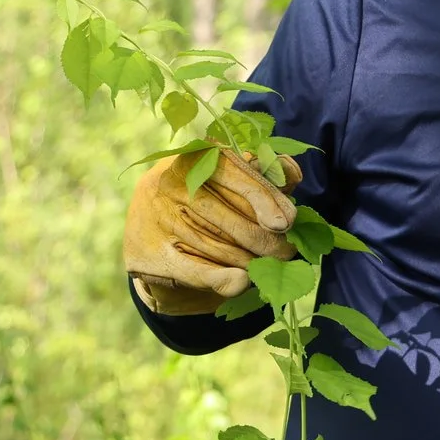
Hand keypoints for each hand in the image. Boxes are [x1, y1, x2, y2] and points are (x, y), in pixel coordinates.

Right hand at [123, 149, 299, 315]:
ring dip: (250, 262)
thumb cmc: (204, 197)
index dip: (268, 201)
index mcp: (196, 158)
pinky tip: (242, 282)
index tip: (289, 222)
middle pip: (231, 218)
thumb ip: (263, 175)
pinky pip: (193, 270)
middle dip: (266, 240)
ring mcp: (159, 217)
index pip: (239, 178)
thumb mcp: (230, 180)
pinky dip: (222, 278)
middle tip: (287, 253)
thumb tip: (290, 170)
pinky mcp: (149, 252)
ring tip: (268, 267)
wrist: (150, 224)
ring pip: (219, 247)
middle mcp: (172, 183)